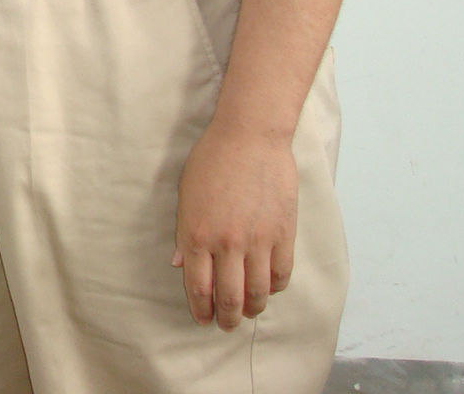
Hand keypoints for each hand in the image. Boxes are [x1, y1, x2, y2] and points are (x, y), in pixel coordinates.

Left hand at [171, 120, 298, 329]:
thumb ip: (185, 233)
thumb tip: (180, 265)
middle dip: (227, 318)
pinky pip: (281, 274)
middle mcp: (228, 243)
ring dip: (253, 309)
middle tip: (226, 324)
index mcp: (198, 234)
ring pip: (259, 293)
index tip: (203, 319)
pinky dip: (274, 288)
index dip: (201, 309)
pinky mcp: (283, 234)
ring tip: (248, 311)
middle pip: (230, 297)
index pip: (199, 287)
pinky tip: (268, 288)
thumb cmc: (212, 161)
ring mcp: (258, 241)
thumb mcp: (186, 195)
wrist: (250, 137)